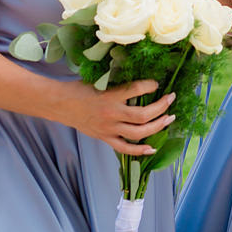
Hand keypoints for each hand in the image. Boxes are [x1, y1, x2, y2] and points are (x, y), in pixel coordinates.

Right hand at [58, 78, 175, 155]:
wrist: (60, 104)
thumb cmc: (80, 89)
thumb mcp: (100, 81)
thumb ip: (120, 84)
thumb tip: (143, 82)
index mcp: (110, 96)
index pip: (137, 89)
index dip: (150, 85)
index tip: (157, 83)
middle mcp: (111, 114)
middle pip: (143, 115)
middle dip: (161, 107)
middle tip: (171, 99)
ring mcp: (108, 129)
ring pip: (138, 133)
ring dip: (157, 126)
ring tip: (169, 118)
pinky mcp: (104, 138)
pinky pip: (124, 148)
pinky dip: (139, 150)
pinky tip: (153, 148)